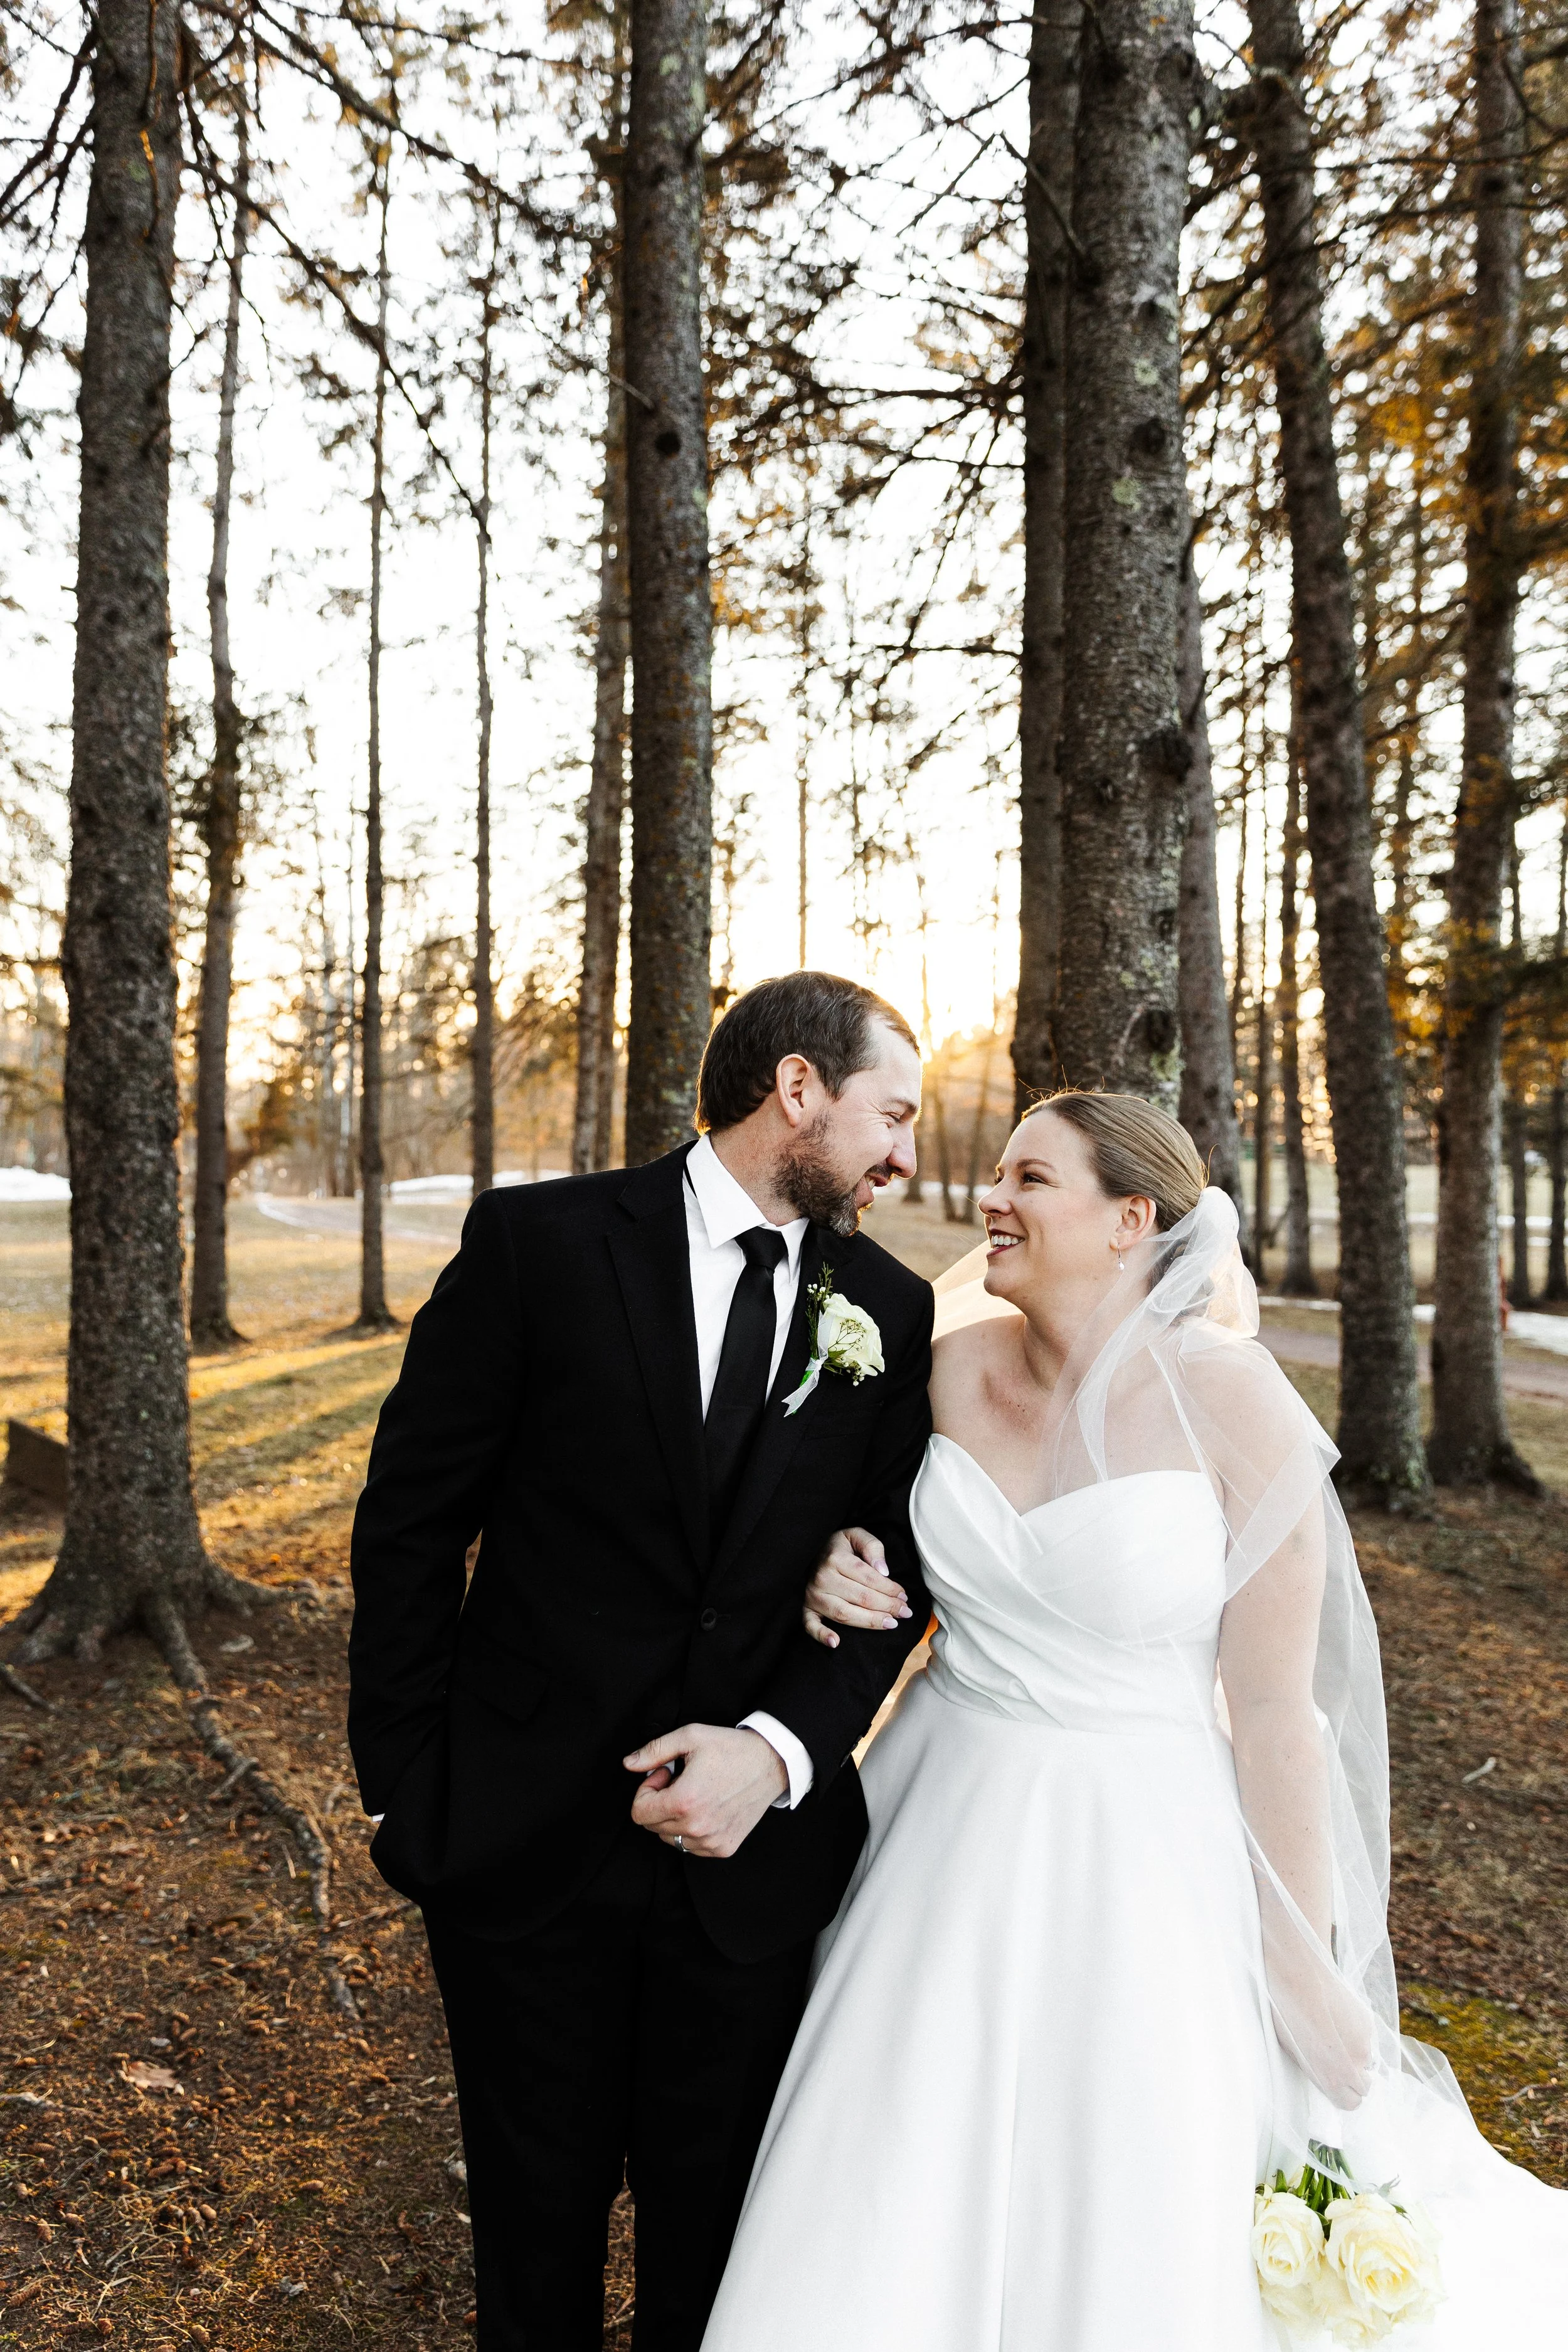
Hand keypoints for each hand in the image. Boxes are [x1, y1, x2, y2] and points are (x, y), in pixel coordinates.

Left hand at [622, 1724, 788, 1858]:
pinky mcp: (724, 1847)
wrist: (771, 1764)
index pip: (639, 1813)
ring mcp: (711, 1841)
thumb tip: (628, 1764)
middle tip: (679, 1780)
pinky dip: (692, 1829)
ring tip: (695, 1793)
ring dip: (674, 1818)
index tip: (664, 1774)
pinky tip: (707, 1806)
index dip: (646, 1790)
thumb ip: (654, 1751)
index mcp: (684, 1802)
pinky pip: (692, 1847)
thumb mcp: (690, 1737)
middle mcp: (696, 1827)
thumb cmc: (731, 1748)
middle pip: (653, 1826)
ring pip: (671, 1838)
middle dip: (659, 1802)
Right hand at [803, 1526, 911, 1649]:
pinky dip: (821, 1635)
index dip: (890, 1589)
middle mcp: (822, 1578)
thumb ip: (872, 1547)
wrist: (814, 1551)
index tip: (904, 1596)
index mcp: (835, 1558)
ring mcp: (813, 1595)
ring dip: (869, 1622)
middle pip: (861, 1598)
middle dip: (887, 1606)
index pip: (869, 1578)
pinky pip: (810, 1625)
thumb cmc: (840, 1546)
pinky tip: (836, 1643)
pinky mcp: (807, 1608)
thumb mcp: (857, 1535)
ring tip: (891, 1624)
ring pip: (844, 1614)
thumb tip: (883, 1571)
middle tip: (905, 1612)